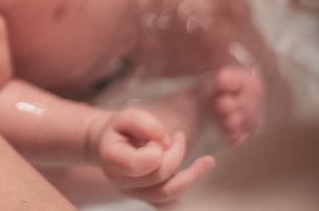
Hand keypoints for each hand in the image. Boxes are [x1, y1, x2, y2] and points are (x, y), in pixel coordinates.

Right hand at [90, 108, 215, 205]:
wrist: (111, 144)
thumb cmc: (119, 129)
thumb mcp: (124, 116)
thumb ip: (140, 121)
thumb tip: (161, 138)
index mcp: (111, 160)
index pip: (136, 165)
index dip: (155, 151)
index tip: (158, 138)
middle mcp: (121, 182)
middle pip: (157, 178)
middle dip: (175, 155)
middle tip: (178, 137)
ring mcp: (136, 193)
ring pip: (167, 194)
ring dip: (190, 174)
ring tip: (206, 160)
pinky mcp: (150, 198)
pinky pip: (170, 202)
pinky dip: (187, 188)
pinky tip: (201, 173)